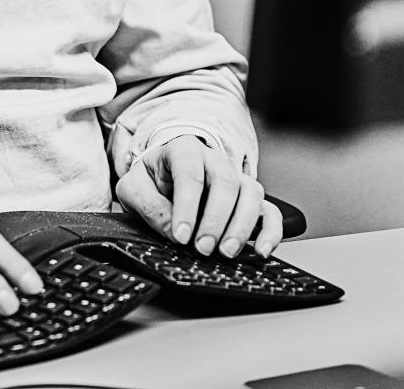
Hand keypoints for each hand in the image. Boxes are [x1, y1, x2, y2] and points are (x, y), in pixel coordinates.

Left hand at [114, 135, 281, 258]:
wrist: (165, 174)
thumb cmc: (152, 179)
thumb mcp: (133, 186)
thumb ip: (146, 203)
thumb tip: (172, 229)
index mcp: (183, 150)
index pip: (189, 174)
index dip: (187, 206)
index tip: (181, 235)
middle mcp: (214, 160)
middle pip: (225, 182)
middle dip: (216, 219)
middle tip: (203, 247)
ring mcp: (236, 178)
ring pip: (250, 195)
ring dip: (241, 226)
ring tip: (226, 252)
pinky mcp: (249, 200)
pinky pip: (269, 211)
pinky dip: (270, 231)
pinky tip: (262, 251)